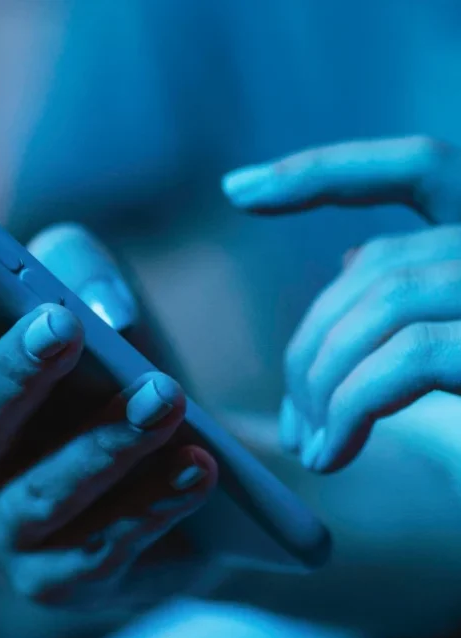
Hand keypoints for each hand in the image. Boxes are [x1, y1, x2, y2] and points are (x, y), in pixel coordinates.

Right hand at [0, 224, 216, 609]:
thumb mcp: (90, 296)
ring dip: (105, 443)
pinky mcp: (55, 580)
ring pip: (42, 493)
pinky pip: (100, 548)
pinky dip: (151, 505)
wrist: (173, 458)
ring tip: (165, 397)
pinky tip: (197, 465)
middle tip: (61, 325)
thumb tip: (104, 311)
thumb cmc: (113, 368)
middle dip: (15, 373)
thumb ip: (77, 266)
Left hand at [223, 136, 460, 473]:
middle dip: (312, 340)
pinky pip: (407, 356)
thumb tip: (351, 256)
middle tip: (290, 417)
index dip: (322, 170)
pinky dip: (352, 406)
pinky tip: (332, 454)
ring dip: (323, 378)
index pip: (415, 166)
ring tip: (308, 444)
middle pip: (375, 264)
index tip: (238, 191)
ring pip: (383, 300)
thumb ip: (416, 297)